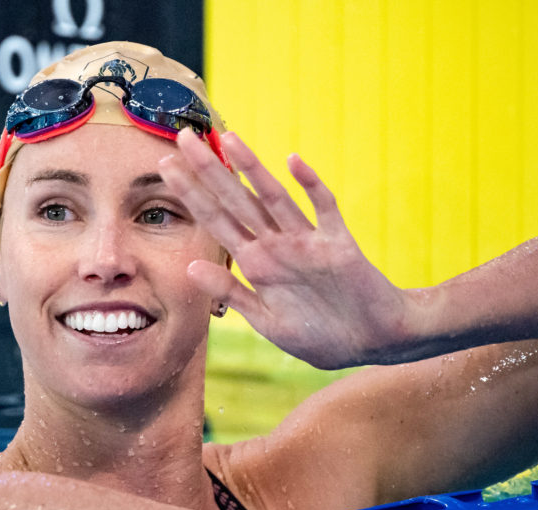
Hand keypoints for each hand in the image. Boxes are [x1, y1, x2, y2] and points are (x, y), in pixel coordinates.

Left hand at [160, 129, 412, 369]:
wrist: (373, 343)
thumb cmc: (321, 337)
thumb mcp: (267, 322)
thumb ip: (231, 294)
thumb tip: (190, 267)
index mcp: (257, 264)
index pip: (217, 221)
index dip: (191, 195)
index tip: (165, 168)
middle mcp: (278, 246)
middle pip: (237, 201)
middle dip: (209, 171)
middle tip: (182, 137)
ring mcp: (308, 242)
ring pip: (274, 198)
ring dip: (252, 170)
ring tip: (228, 139)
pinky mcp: (339, 244)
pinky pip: (325, 209)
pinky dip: (311, 186)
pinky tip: (293, 163)